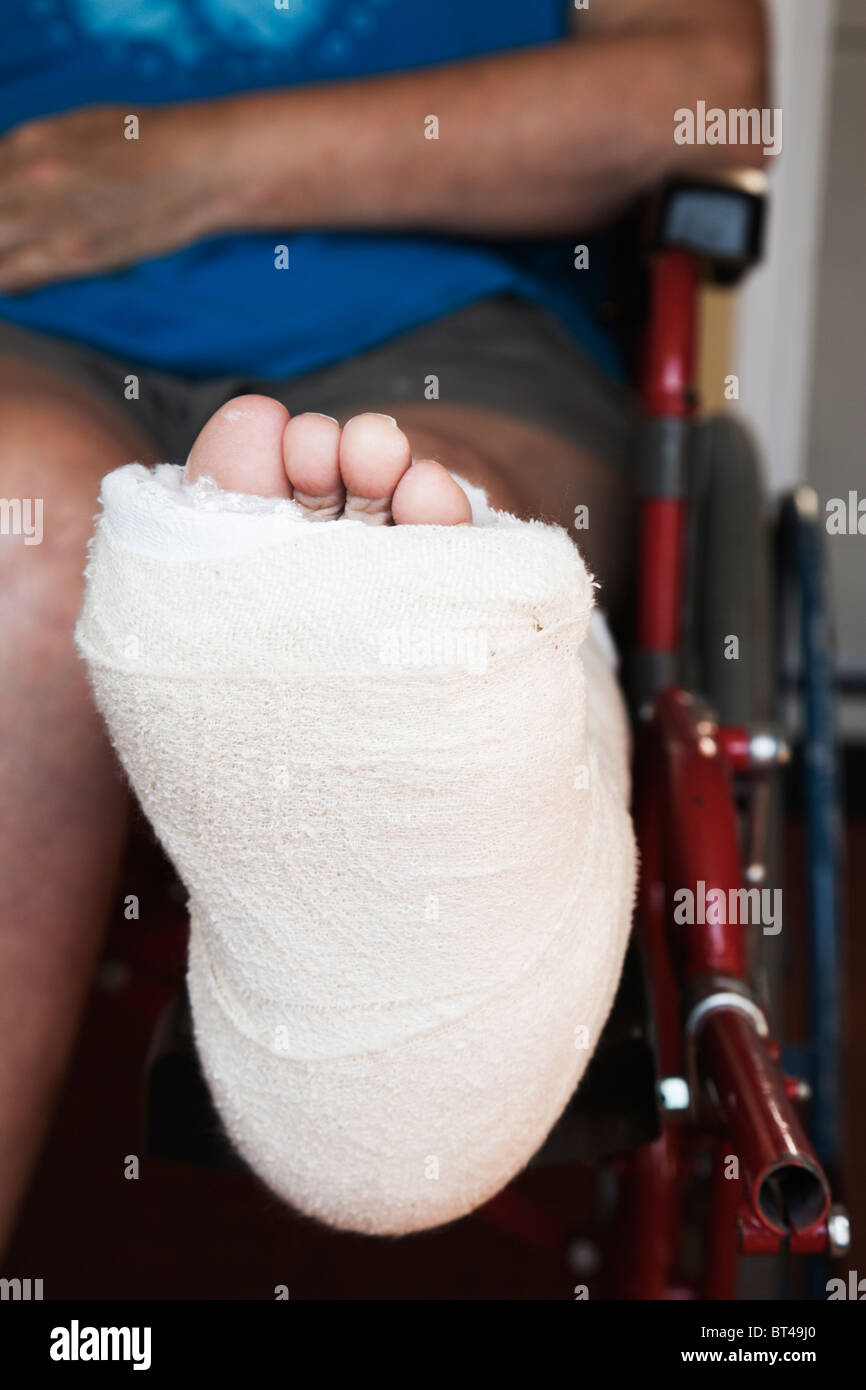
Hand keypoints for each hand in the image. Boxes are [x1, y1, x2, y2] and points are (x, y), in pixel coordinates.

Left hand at [0, 103, 231, 292]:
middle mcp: (28, 175)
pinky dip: (6, 282)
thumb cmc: (153, 145)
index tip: (8, 222)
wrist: (202, 165)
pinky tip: (16, 284)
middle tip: (11, 244)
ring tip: (13, 263)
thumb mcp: (83, 130)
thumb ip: (39, 156)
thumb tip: (11, 179)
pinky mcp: (72, 253)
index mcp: (30, 141)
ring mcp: (47, 216)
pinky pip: (10, 276)